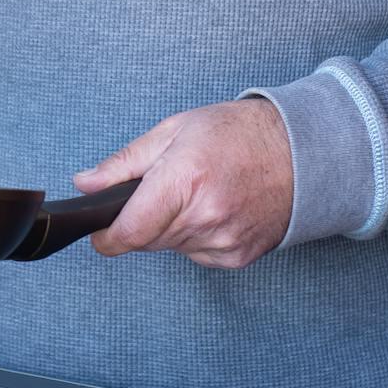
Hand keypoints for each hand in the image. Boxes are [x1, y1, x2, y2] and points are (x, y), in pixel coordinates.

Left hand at [73, 99, 293, 267]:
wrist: (302, 151)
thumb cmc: (239, 134)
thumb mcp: (173, 131)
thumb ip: (124, 163)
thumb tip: (85, 184)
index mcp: (184, 179)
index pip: (129, 232)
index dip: (107, 237)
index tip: (100, 233)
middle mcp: (204, 216)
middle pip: (147, 240)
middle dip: (143, 220)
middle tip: (165, 189)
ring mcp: (224, 241)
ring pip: (172, 248)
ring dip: (172, 228)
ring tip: (197, 193)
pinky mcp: (238, 257)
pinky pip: (197, 255)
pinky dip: (196, 237)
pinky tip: (215, 209)